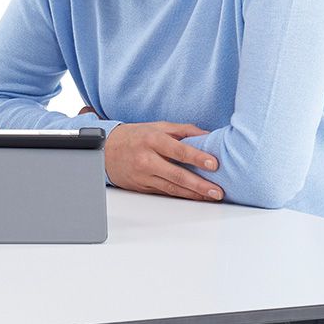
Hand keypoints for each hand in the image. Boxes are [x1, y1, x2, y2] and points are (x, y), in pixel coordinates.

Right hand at [104, 122, 221, 200]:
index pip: (179, 150)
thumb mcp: (158, 126)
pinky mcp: (142, 187)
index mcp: (153, 140)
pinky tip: (194, 197)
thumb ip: (184, 130)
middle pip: (177, 175)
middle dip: (199, 184)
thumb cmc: (134, 136)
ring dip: (194, 194)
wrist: (106, 151)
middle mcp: (147, 159)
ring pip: (172, 188)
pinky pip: (165, 193)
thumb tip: (208, 135)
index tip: (214, 164)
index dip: (197, 158)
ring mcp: (144, 176)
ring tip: (211, 196)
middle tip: (217, 191)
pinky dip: (181, 195)